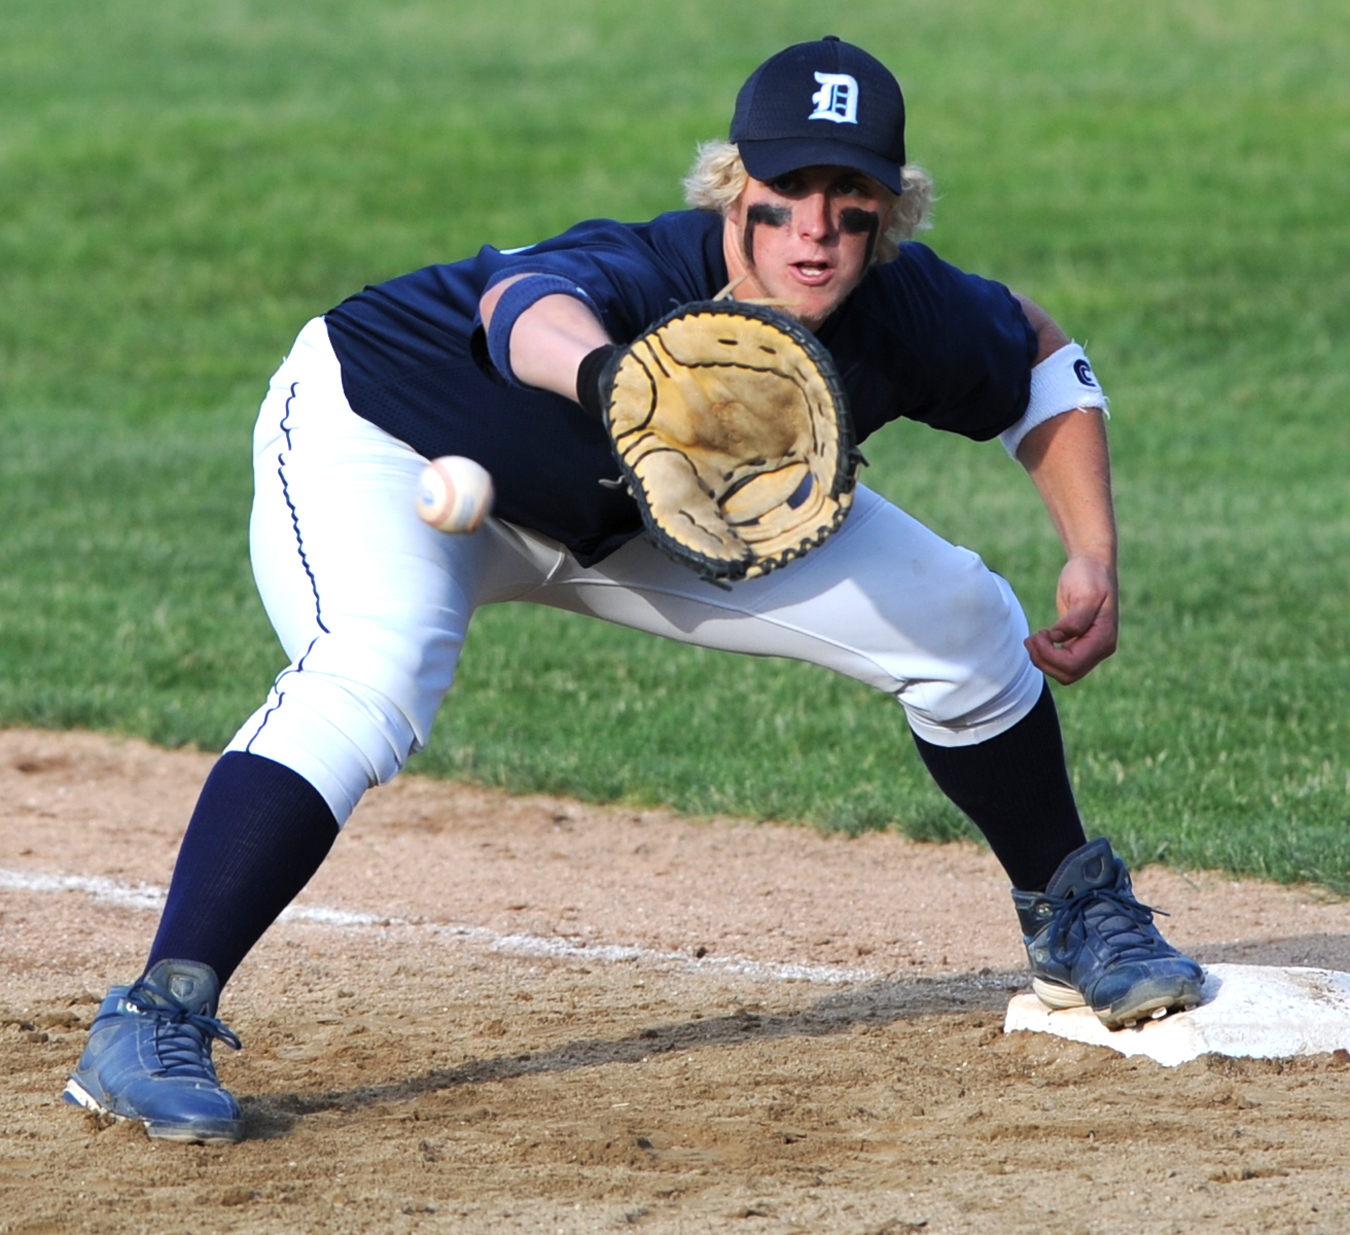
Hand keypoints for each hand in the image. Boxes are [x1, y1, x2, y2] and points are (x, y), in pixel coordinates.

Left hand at [1024, 553, 1117, 684]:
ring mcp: (1090, 648)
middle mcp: (1100, 649)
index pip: (1072, 665)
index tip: (1039, 633)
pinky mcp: (1078, 644)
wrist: (1092, 565)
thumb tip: (1060, 637)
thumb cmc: (1089, 576)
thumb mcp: (1085, 594)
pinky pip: (1061, 662)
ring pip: (1063, 673)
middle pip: (1067, 674)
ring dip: (1042, 660)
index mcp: (1104, 640)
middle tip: (1030, 638)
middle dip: (1043, 660)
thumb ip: (1075, 619)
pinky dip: (1046, 655)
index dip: (1050, 656)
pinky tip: (1040, 637)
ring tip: (1032, 638)